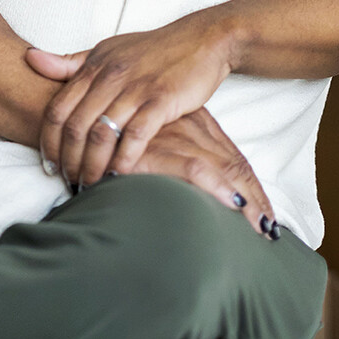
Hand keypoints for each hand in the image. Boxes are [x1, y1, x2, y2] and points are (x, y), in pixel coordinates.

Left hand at [28, 11, 234, 189]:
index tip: (49, 164)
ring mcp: (135, 88)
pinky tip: (119, 176)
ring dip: (92, 165)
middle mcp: (110, 76)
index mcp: (94, 66)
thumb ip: (70, 63)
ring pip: (101, 133)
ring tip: (89, 185)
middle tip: (67, 181)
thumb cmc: (152, 49)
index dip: (48, 140)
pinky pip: (136, 135)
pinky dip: (124, 159)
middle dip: (68, 159)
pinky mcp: (162, 100)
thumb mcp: (107, 51)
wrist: (200, 39)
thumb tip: (29, 58)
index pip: (57, 108)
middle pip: (75, 126)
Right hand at [119, 109, 278, 238]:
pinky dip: (216, 187)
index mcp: (192, 122)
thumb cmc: (106, 129)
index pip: (231, 157)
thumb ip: (171, 157)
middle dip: (256, 198)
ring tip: (260, 228)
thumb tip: (190, 190)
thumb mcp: (148, 141)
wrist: (68, 109)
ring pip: (224, 167)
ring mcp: (173, 135)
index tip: (266, 215)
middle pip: (235, 164)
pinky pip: (194, 169)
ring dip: (246, 199)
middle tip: (270, 229)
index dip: (252, 187)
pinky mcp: (155, 147)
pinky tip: (233, 206)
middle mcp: (188, 127)